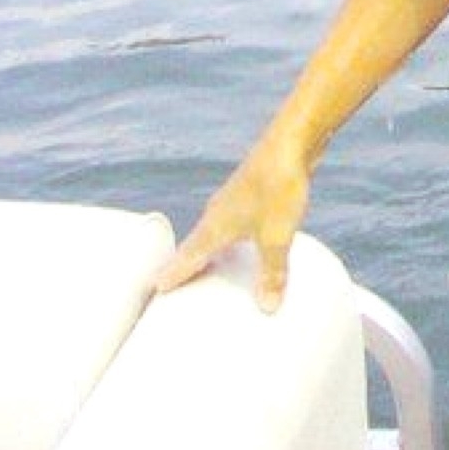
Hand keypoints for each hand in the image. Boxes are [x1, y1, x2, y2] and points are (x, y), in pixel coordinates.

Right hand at [153, 135, 311, 313]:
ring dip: (208, 250)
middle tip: (174, 283)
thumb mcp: (277, 237)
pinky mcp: (251, 191)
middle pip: (194, 245)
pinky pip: (232, 222)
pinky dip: (229, 237)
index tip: (155, 290)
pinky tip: (241, 239)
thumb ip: (272, 273)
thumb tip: (267, 309)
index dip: (172, 276)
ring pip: (213, 232)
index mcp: (214, 227)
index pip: (186, 258)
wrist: (292, 140)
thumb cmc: (278, 187)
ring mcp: (233, 200)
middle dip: (186, 264)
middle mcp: (217, 213)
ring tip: (207, 267)